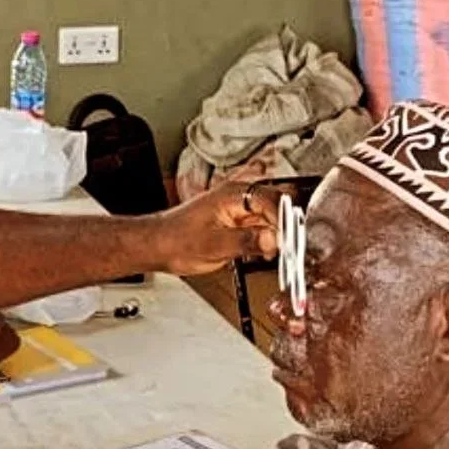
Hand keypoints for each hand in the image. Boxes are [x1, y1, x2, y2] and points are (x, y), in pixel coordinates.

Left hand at [157, 182, 284, 276]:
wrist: (159, 246)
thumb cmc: (176, 240)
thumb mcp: (213, 244)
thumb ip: (245, 241)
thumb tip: (272, 239)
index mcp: (232, 194)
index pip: (272, 199)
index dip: (284, 221)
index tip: (288, 240)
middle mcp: (238, 198)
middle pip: (277, 206)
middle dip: (285, 227)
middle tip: (283, 248)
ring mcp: (239, 210)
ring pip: (272, 218)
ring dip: (277, 235)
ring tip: (270, 253)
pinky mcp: (238, 224)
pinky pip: (263, 228)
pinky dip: (268, 240)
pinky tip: (264, 253)